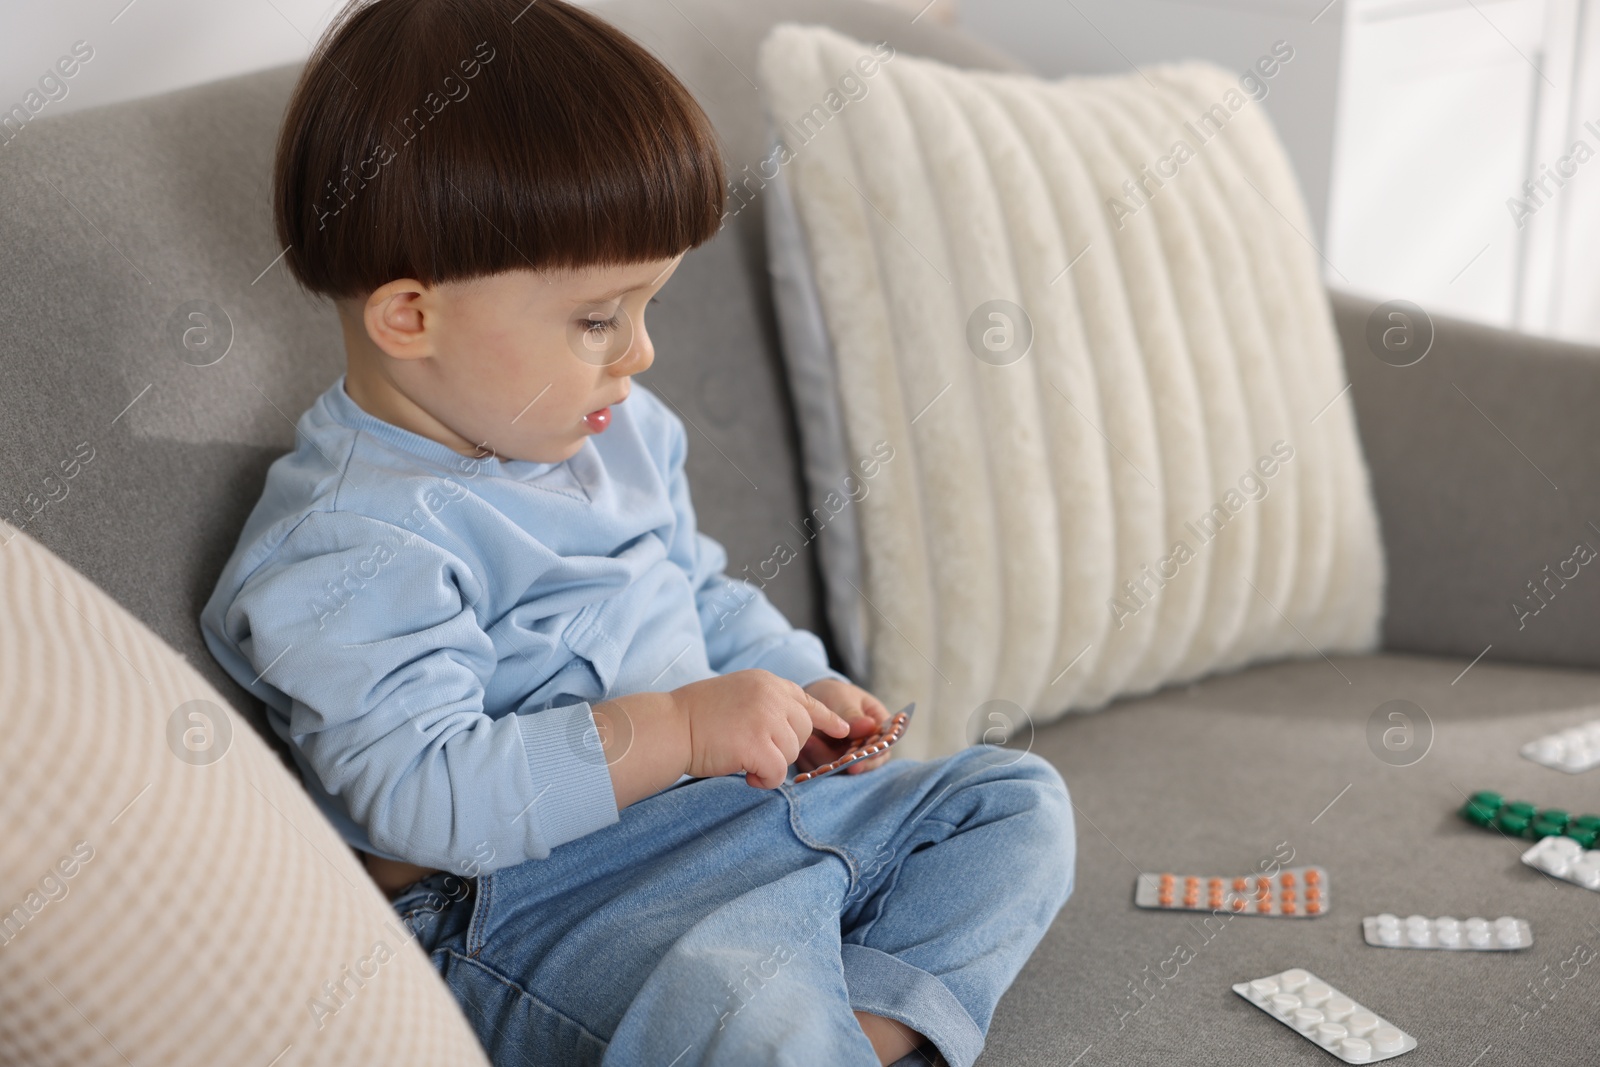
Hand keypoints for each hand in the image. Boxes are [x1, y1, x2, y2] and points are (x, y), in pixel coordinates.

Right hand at [672, 669, 850, 788]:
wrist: (670, 727)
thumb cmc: (695, 716)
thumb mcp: (737, 695)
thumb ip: (766, 703)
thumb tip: (793, 725)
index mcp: (766, 681)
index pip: (807, 700)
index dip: (826, 718)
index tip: (842, 730)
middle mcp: (771, 695)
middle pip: (802, 732)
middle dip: (783, 748)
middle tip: (753, 751)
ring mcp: (766, 718)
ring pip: (792, 753)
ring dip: (771, 763)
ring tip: (742, 759)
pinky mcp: (759, 744)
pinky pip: (779, 773)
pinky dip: (765, 780)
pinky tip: (745, 775)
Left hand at [798, 678, 892, 775]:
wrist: (811, 701)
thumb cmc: (834, 694)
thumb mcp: (843, 698)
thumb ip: (853, 714)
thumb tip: (869, 727)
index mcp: (879, 727)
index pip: (883, 746)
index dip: (872, 755)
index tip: (856, 759)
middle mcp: (868, 747)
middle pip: (865, 764)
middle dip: (846, 762)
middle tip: (832, 758)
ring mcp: (850, 759)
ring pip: (843, 771)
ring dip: (826, 763)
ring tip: (809, 742)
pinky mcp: (831, 766)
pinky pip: (825, 772)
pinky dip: (813, 763)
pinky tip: (804, 748)